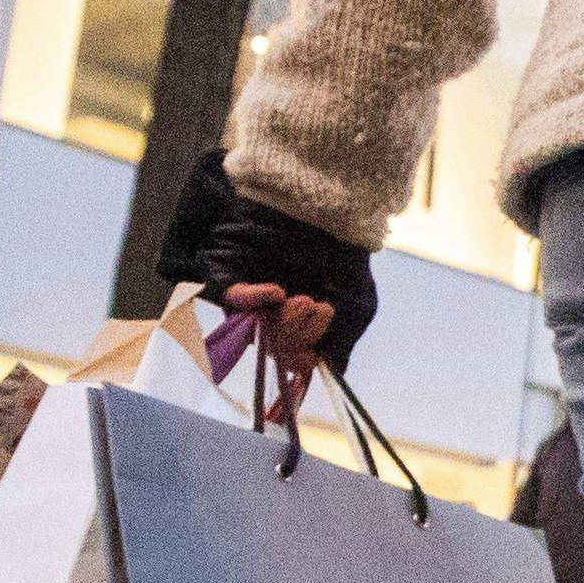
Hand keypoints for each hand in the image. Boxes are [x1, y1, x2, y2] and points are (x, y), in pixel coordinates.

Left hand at [155, 151, 380, 368]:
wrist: (330, 205)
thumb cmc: (344, 254)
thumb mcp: (356, 306)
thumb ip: (340, 345)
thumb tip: (329, 377)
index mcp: (296, 323)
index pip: (291, 358)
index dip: (300, 363)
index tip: (310, 359)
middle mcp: (269, 312)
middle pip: (271, 346)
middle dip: (295, 336)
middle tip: (314, 308)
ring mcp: (247, 292)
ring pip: (252, 326)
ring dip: (279, 320)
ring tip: (303, 297)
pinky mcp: (227, 268)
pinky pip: (230, 295)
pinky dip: (251, 298)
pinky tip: (276, 291)